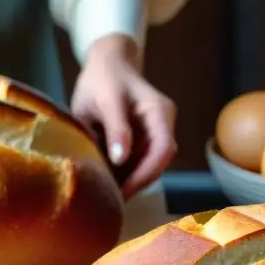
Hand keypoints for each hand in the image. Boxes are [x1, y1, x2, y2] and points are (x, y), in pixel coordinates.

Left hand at [70, 34, 176, 198]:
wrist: (105, 64)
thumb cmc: (102, 79)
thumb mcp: (105, 100)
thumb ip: (115, 127)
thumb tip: (120, 158)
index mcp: (158, 111)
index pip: (163, 149)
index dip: (146, 174)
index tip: (123, 191)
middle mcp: (162, 123)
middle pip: (159, 161)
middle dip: (138, 182)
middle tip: (113, 199)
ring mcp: (155, 131)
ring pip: (149, 163)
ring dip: (132, 179)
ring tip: (108, 193)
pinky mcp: (143, 137)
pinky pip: (140, 159)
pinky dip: (126, 172)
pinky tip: (109, 181)